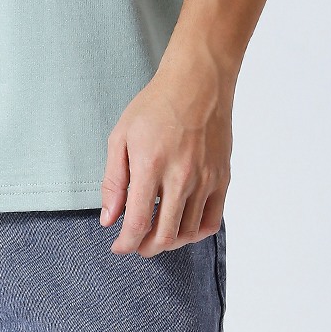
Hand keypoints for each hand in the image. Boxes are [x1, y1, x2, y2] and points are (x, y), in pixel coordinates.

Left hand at [100, 47, 232, 256]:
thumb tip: (108, 219)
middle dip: (145, 248)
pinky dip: (195, 234)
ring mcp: (205, 180)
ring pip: (188, 233)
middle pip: (165, 236)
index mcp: (150, 165)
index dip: (126, 243)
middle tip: (136, 243)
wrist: (197, 83)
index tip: (118, 246)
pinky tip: (181, 226)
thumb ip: (113, 181)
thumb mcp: (121, 136)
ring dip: (169, 242)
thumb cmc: (154, 106)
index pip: (137, 223)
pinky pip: (211, 222)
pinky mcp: (222, 179)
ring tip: (156, 232)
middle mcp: (180, 177)